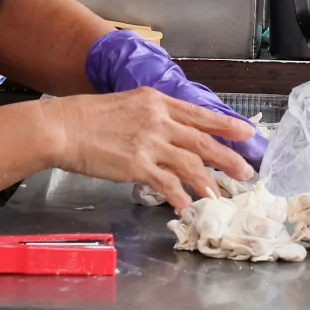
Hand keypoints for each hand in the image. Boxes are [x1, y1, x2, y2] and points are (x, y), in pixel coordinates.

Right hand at [40, 88, 253, 211]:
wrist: (62, 127)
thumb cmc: (87, 117)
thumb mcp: (126, 105)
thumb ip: (150, 116)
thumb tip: (168, 133)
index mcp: (156, 101)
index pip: (200, 114)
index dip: (226, 125)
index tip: (247, 133)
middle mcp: (157, 120)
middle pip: (203, 141)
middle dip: (228, 158)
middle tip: (246, 172)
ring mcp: (148, 142)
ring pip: (190, 164)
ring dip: (207, 183)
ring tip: (219, 198)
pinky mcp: (136, 164)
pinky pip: (167, 183)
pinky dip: (180, 197)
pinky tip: (187, 207)